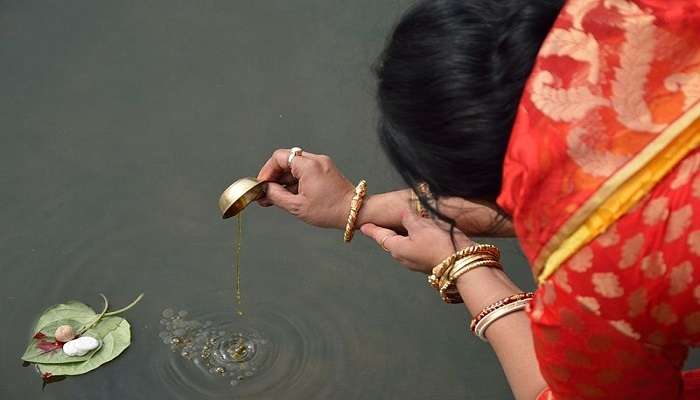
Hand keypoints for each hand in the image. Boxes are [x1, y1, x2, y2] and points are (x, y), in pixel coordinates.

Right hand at [256, 149, 354, 228]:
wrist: (354, 211)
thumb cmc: (329, 210)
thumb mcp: (297, 206)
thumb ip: (276, 196)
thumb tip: (264, 190)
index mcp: (308, 165)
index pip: (279, 157)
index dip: (267, 170)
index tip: (262, 185)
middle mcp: (315, 160)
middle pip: (286, 161)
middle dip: (274, 177)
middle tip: (266, 193)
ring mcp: (321, 164)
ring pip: (295, 167)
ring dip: (284, 180)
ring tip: (276, 198)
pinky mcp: (325, 170)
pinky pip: (305, 171)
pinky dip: (295, 181)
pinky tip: (290, 195)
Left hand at [360, 213, 475, 273]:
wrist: (460, 264)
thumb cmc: (438, 244)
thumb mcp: (421, 226)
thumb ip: (409, 218)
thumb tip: (402, 214)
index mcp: (397, 249)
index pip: (380, 236)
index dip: (372, 230)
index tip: (362, 227)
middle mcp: (403, 258)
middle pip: (391, 242)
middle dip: (387, 232)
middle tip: (381, 224)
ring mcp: (416, 263)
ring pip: (405, 246)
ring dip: (403, 236)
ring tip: (402, 226)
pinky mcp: (428, 264)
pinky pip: (416, 249)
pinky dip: (415, 240)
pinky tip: (422, 234)